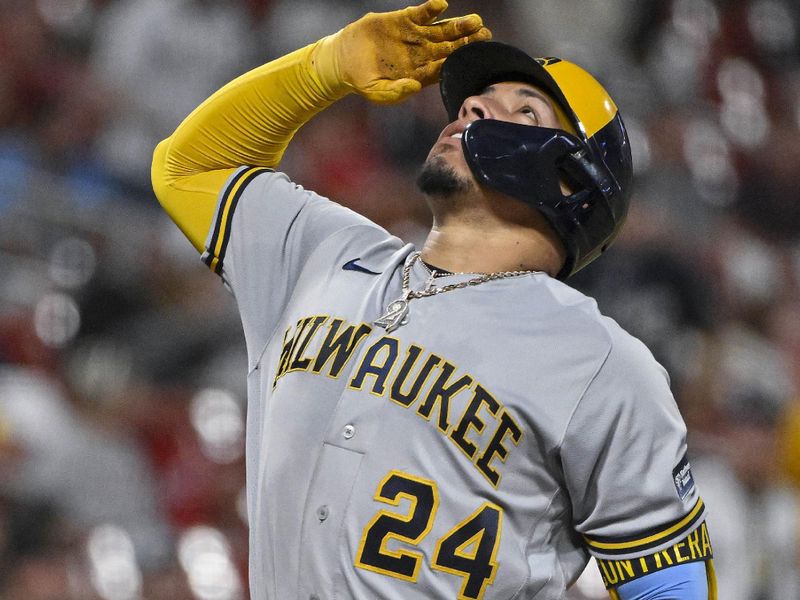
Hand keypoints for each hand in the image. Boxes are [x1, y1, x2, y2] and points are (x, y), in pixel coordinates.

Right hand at [328, 0, 491, 103]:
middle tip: (485, 35)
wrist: (343, 60)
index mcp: (419, 73)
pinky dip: (431, 9)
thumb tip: (415, 86)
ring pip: (441, 29)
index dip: (459, 62)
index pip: (444, 67)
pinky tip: (441, 5)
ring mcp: (414, 35)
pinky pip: (421, 13)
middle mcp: (421, 54)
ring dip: (457, 25)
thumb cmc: (362, 80)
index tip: (474, 58)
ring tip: (474, 21)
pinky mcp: (403, 20)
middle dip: (467, 41)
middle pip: (450, 47)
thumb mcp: (377, 92)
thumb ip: (396, 92)